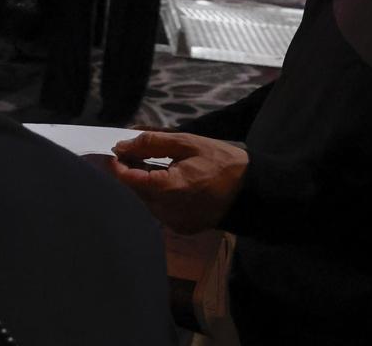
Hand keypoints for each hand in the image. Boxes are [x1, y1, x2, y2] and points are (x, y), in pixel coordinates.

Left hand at [109, 131, 248, 233]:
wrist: (255, 192)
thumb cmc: (223, 164)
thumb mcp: (188, 143)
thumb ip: (151, 143)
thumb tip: (122, 146)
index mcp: (169, 189)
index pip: (127, 179)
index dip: (117, 163)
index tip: (116, 149)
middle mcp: (168, 211)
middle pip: (134, 190)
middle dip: (131, 170)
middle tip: (136, 152)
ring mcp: (175, 222)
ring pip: (145, 200)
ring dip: (143, 182)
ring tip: (154, 163)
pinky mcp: (182, 227)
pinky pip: (159, 209)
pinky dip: (157, 194)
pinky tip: (168, 180)